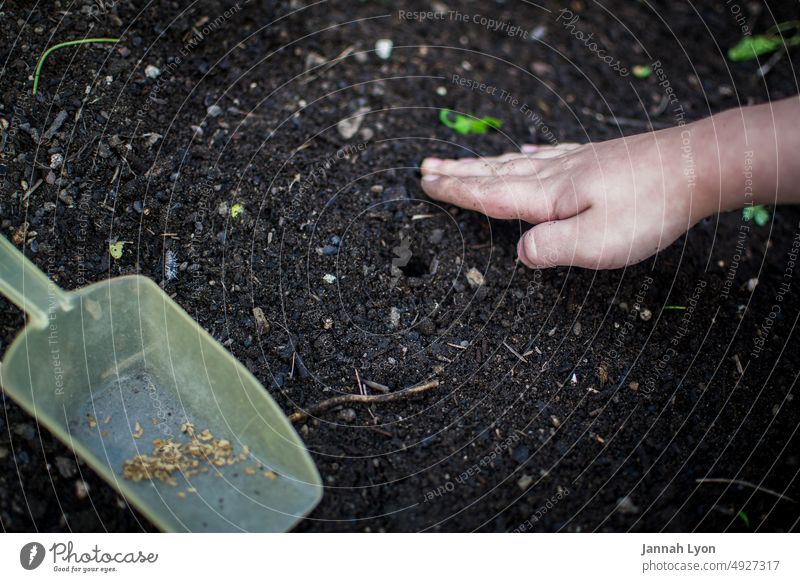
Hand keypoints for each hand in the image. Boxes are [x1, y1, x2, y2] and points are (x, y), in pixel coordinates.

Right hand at [420, 130, 703, 269]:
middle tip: (426, 167)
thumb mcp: (597, 243)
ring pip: (517, 162)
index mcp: (549, 196)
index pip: (489, 194)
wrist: (698, 165)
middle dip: (458, 172)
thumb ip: (551, 249)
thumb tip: (521, 252)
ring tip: (461, 161)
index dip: (455, 190)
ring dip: (484, 163)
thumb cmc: (651, 206)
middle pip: (495, 172)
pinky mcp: (596, 160)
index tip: (425, 183)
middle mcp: (556, 174)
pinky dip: (529, 153)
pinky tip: (527, 150)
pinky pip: (550, 154)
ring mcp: (576, 163)